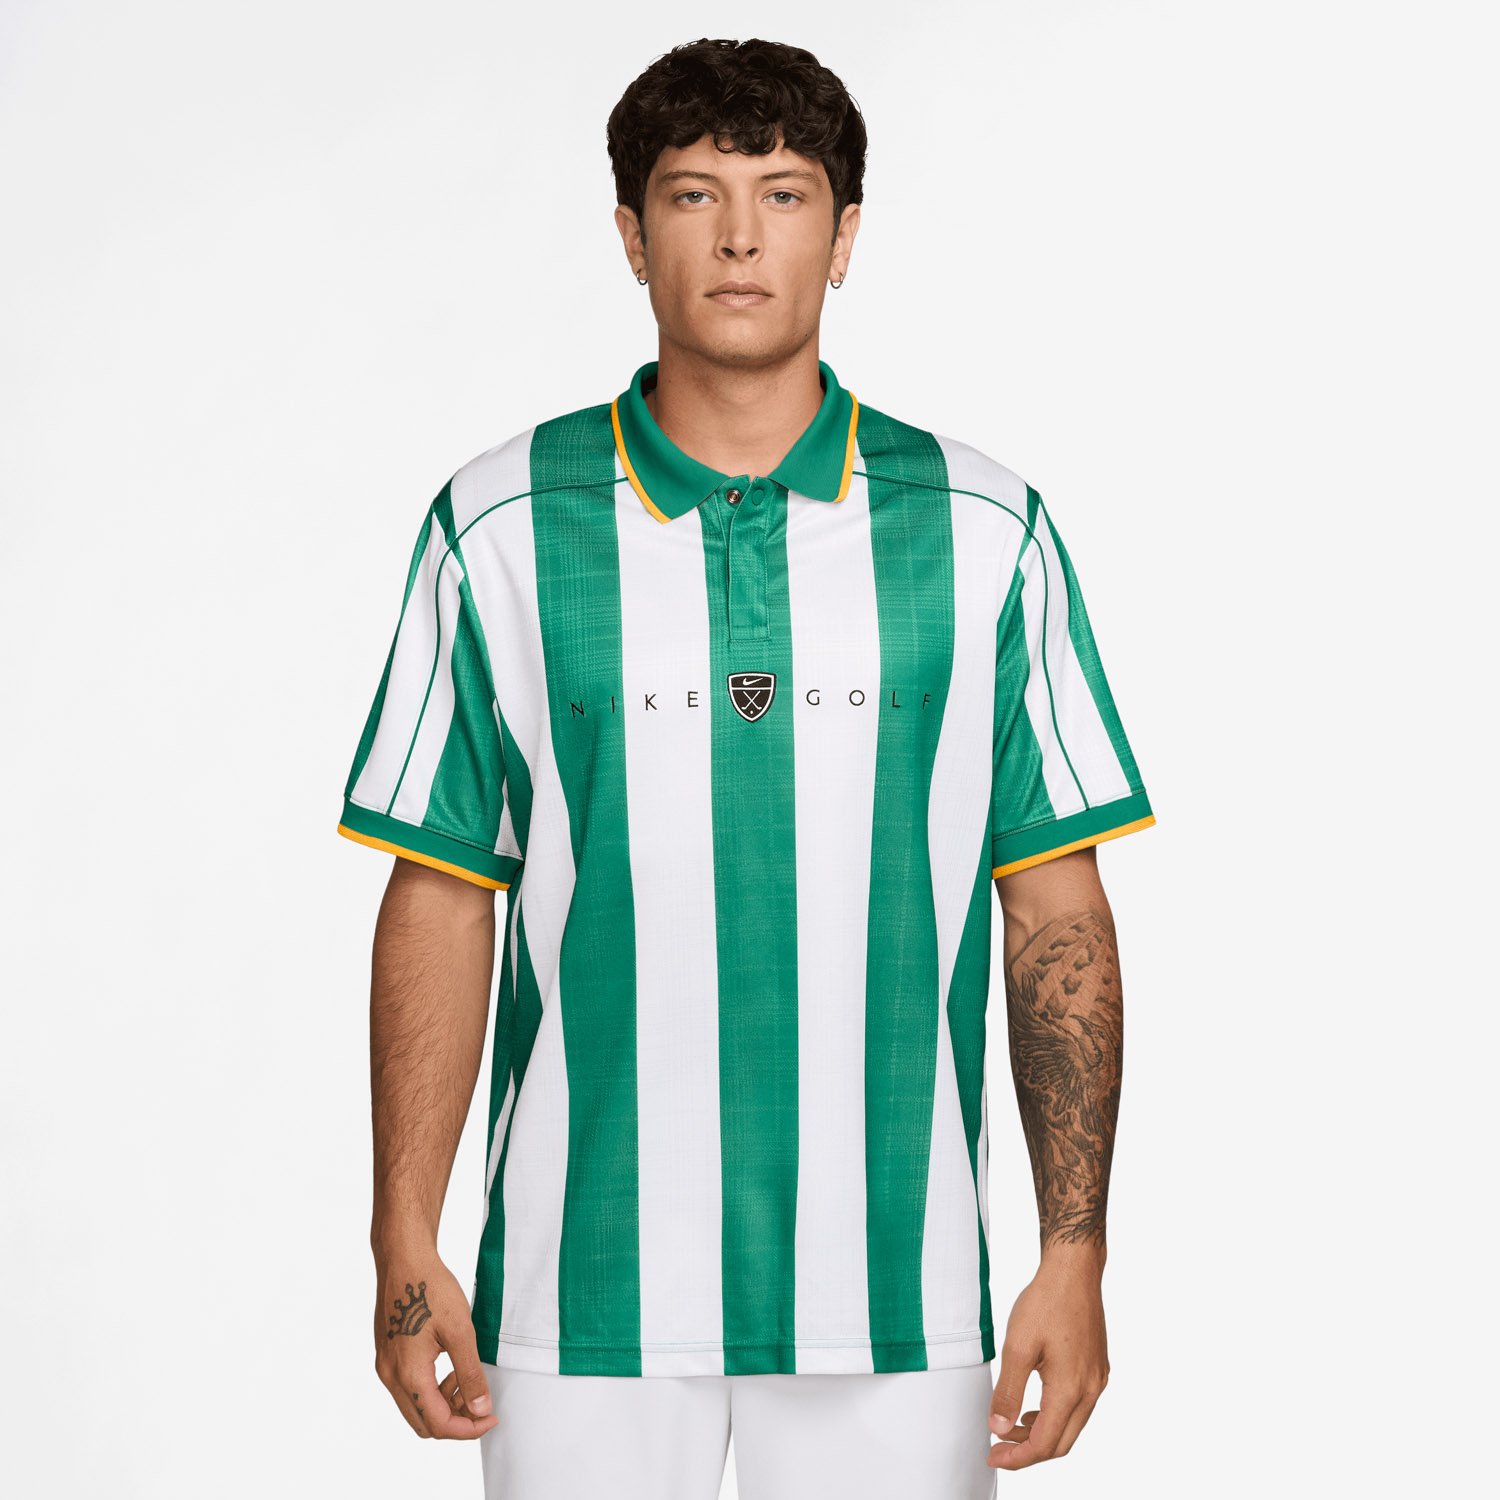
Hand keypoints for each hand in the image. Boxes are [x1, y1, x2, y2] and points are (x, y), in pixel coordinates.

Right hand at [373, 1248, 498, 1439]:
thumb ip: (470, 1374)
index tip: (491, 1418)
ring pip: (415, 1406)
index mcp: (408, 1374)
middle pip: (423, 1422)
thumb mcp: (460, 1331)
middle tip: (481, 1403)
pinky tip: (449, 1367)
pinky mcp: (387, 1355)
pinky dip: (431, 1388)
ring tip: (465, 1378)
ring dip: (443, 1403)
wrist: (403, 1259)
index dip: (468, 1428)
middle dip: (455, 1419)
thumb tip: (480, 1409)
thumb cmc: (431, 1289)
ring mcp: (385, 1366)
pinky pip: (408, 1387)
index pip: (438, 1423)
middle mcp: (390, 1376)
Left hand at [987, 1253, 1109, 1468]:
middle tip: (999, 1448)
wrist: (1074, 1271)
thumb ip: (1009, 1392)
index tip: (993, 1456)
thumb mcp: (1018, 1347)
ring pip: (1071, 1426)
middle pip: (1062, 1442)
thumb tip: (998, 1427)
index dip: (1017, 1457)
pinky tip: (1034, 1407)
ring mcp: (1097, 1380)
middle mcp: (1090, 1390)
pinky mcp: (1096, 1369)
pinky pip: (1078, 1407)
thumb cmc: (1046, 1302)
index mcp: (1071, 1389)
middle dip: (1029, 1452)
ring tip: (1010, 1427)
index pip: (1045, 1444)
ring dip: (1042, 1434)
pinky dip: (1054, 1416)